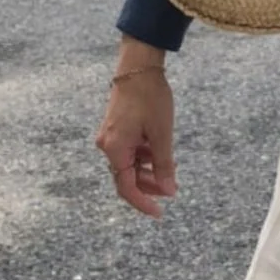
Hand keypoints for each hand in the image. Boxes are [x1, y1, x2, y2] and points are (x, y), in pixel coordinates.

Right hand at [96, 40, 176, 219]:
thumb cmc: (151, 98)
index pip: (126, 188)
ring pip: (128, 165)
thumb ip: (163, 164)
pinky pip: (128, 152)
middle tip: (171, 191)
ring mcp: (110, 137)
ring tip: (170, 172)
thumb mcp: (162, 134)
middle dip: (148, 187)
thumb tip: (167, 190)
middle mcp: (107, 145)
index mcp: (115, 149)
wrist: (138, 67)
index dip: (143, 202)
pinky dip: (144, 157)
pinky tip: (160, 154)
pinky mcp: (115, 129)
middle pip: (126, 178)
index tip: (159, 212)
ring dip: (147, 172)